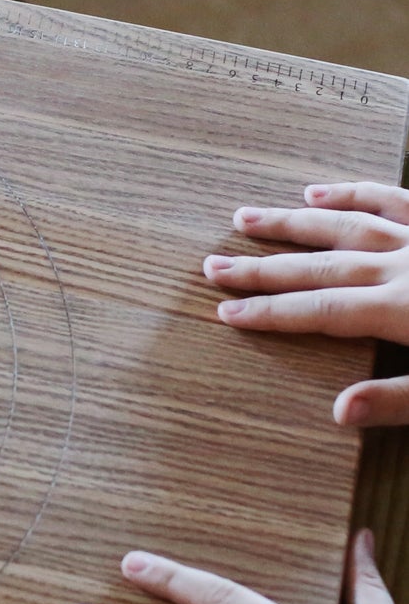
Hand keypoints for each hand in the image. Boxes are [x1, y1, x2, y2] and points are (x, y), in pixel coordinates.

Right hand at [204, 181, 408, 424]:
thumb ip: (401, 398)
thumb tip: (340, 412)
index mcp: (403, 310)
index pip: (320, 311)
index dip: (270, 313)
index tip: (225, 313)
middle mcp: (403, 267)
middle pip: (318, 267)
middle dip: (261, 268)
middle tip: (213, 264)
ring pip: (344, 225)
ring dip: (291, 223)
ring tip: (245, 217)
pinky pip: (391, 199)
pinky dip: (352, 193)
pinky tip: (317, 192)